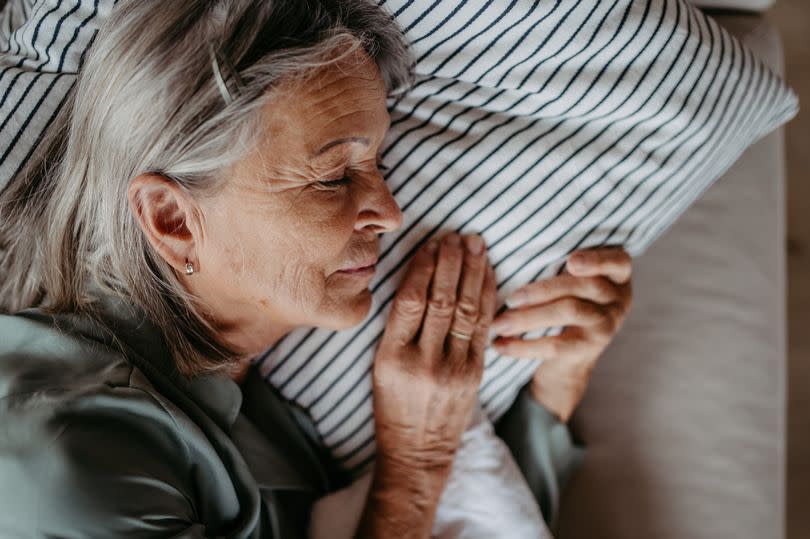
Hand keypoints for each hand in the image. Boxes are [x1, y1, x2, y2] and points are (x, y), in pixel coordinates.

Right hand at [359, 233, 495, 537]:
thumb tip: (418, 280)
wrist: (417, 450)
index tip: (429, 244)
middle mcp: (424, 361)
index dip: (422, 267)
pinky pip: (484, 327)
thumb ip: (398, 328)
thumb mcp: (380, 366)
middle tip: (456, 236)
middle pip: (442, 300)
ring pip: (467, 309)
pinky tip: (488, 275)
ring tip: (475, 245)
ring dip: (473, 272)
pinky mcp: (475, 374)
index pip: (410, 300)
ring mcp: (453, 368)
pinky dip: (488, 297)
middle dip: (451, 262)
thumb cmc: (392, 405)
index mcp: (392, 357)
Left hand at [491, 246, 632, 421]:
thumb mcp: (565, 279)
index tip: (571, 262)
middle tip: (509, 299)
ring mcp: (607, 323)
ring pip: (569, 312)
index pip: (617, 261)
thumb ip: (554, 262)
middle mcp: (618, 297)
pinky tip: (500, 345)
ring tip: (499, 324)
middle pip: (584, 286)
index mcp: (615, 272)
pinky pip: (557, 345)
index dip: (596, 261)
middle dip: (542, 290)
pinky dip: (524, 346)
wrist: (567, 357)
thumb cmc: (559, 301)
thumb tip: (499, 245)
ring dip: (529, 317)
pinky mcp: (590, 348)